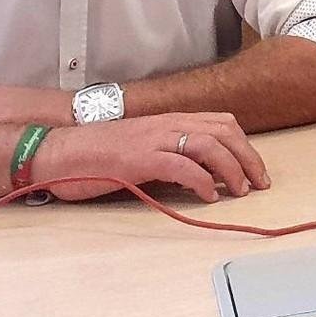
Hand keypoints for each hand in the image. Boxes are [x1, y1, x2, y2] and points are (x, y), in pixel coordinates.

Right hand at [32, 113, 268, 203]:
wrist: (56, 153)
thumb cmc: (96, 156)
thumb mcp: (142, 149)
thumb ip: (170, 156)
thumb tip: (201, 177)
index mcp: (169, 120)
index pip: (221, 122)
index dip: (244, 145)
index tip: (255, 169)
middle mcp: (166, 124)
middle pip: (223, 132)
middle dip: (248, 157)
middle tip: (259, 183)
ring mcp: (153, 139)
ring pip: (209, 145)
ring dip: (231, 169)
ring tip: (240, 190)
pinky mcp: (139, 159)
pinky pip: (181, 166)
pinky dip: (202, 181)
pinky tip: (209, 196)